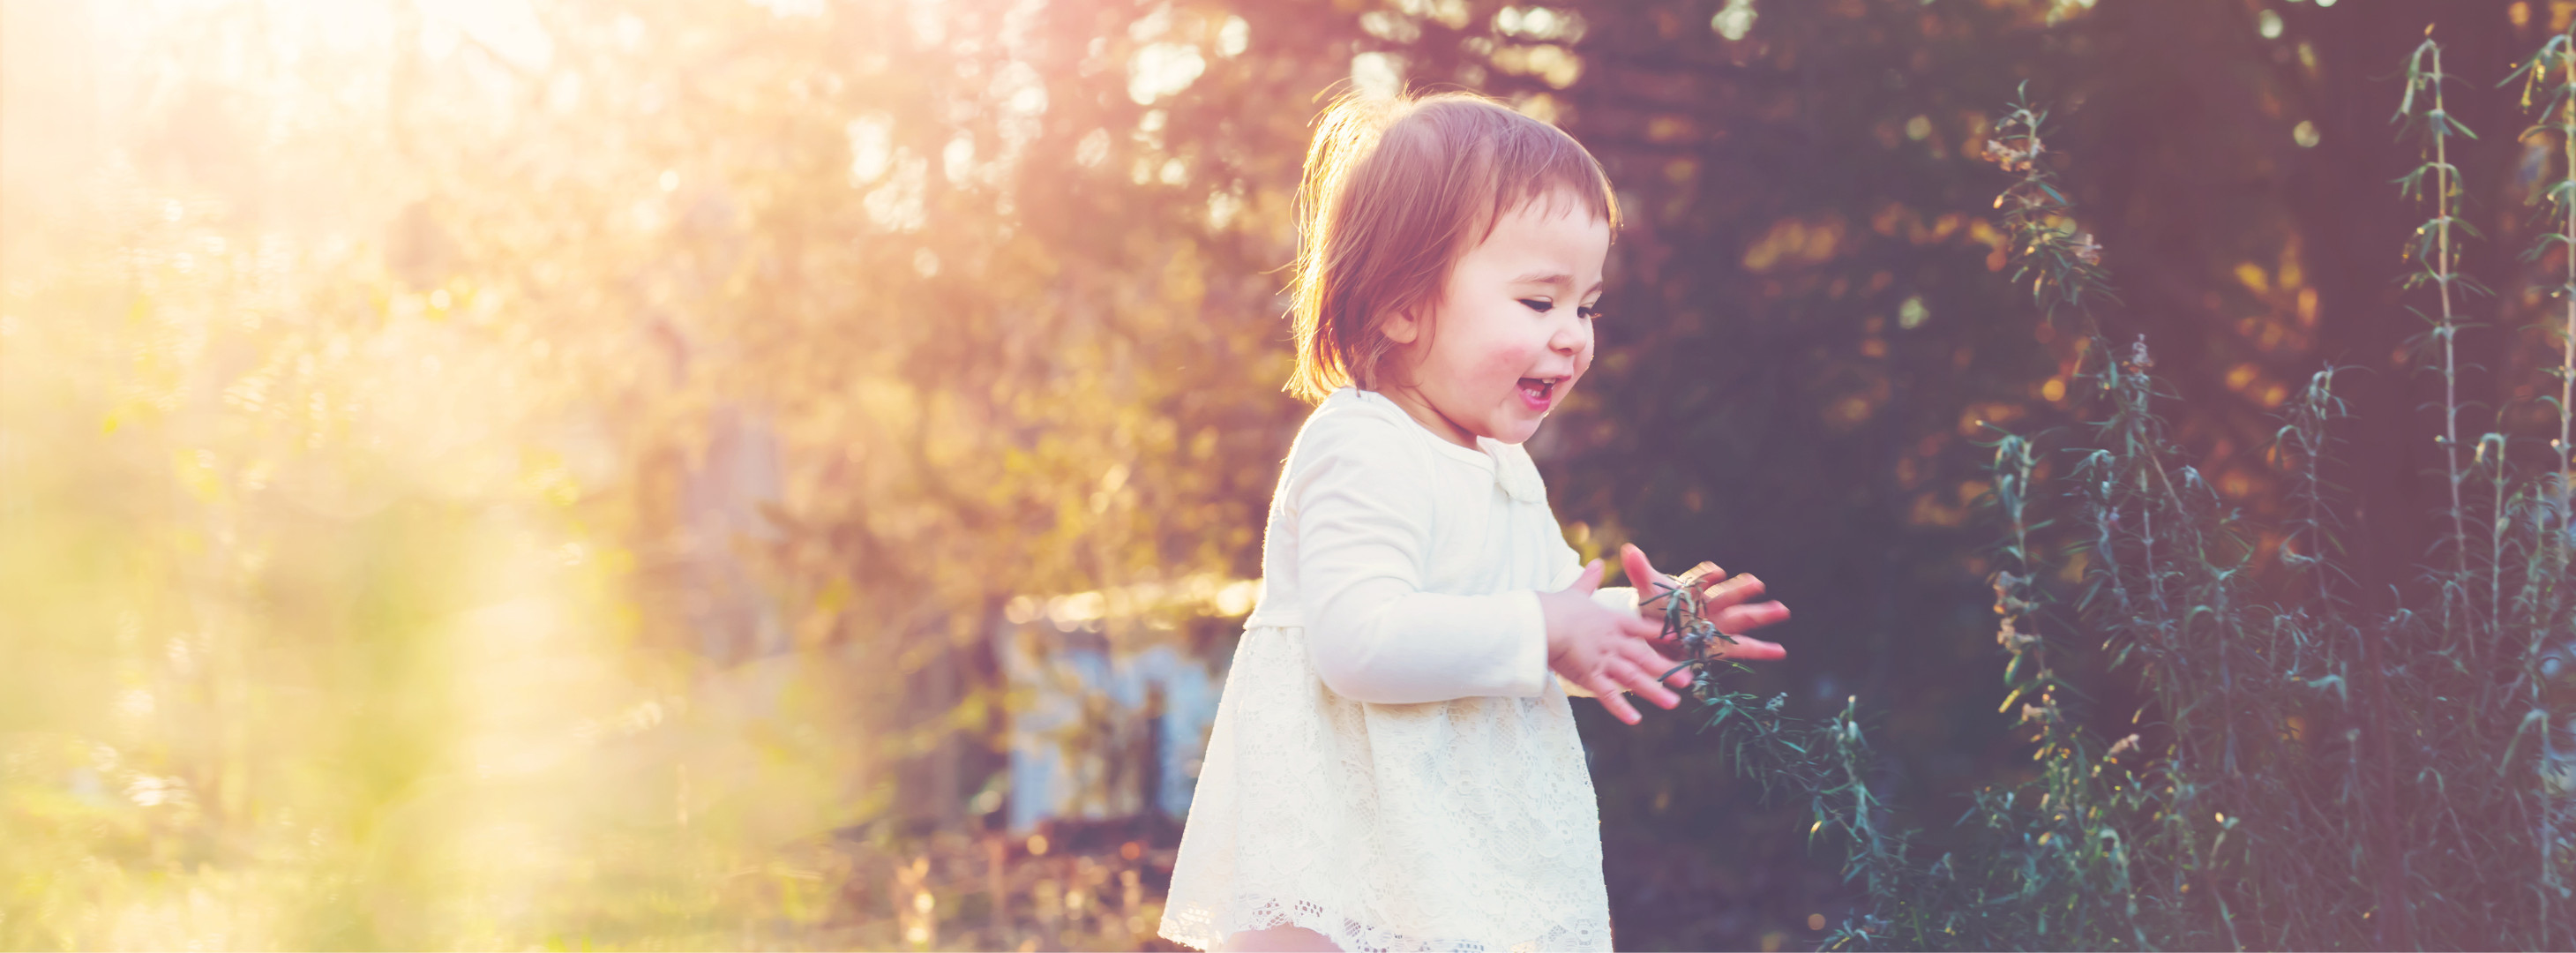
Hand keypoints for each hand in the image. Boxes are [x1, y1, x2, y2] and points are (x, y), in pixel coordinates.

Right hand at [1539, 559, 1693, 724]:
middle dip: (1668, 670)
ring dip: (1655, 691)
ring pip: (1635, 678)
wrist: (1541, 622)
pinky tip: (1635, 720)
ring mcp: (1604, 660)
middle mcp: (1614, 642)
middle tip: (1689, 681)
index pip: (1644, 629)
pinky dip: (1621, 708)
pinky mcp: (1589, 676)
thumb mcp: (1576, 591)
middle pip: (1646, 658)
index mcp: (1612, 621)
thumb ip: (1589, 580)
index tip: (1680, 643)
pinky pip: (1608, 695)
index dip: (1663, 636)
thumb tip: (1596, 563)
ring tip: (1673, 703)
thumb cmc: (1554, 606)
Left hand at [1620, 543, 1788, 662]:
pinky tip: (1779, 651)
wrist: (1659, 631)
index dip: (1706, 576)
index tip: (1715, 571)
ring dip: (1761, 614)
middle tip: (1757, 583)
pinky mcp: (1722, 646)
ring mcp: (1718, 626)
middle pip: (1726, 597)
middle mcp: (1710, 606)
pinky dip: (1761, 650)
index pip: (1698, 581)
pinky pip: (1742, 649)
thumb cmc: (1656, 608)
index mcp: (1692, 591)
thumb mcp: (1647, 593)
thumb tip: (1628, 549)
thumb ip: (1641, 573)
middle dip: (1740, 591)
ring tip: (1781, 609)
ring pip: (1740, 619)